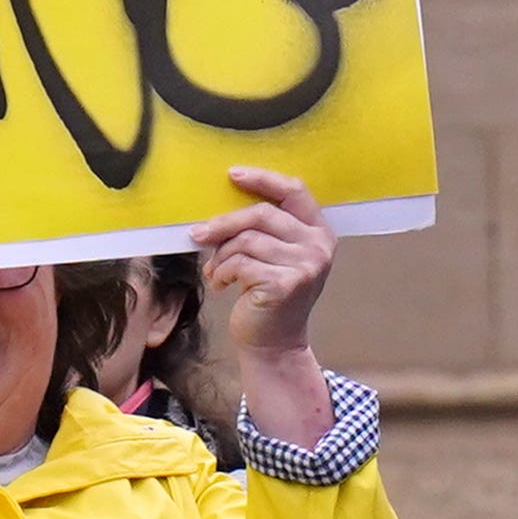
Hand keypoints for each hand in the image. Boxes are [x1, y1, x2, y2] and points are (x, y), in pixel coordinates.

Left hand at [194, 167, 341, 452]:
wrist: (275, 344)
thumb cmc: (269, 296)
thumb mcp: (277, 256)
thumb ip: (265, 230)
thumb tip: (221, 205)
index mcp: (319, 232)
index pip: (294, 191)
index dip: (263, 179)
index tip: (232, 174)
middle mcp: (318, 246)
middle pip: (262, 214)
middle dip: (224, 224)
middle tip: (198, 234)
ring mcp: (305, 266)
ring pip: (246, 241)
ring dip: (221, 257)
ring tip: (215, 272)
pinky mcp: (285, 285)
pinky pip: (239, 263)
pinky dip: (221, 273)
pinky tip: (220, 286)